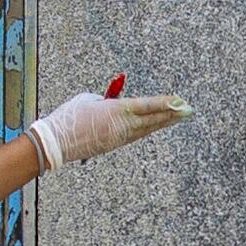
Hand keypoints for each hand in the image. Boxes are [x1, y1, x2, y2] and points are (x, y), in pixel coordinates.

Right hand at [32, 87, 188, 169]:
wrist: (56, 142)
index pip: (146, 105)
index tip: (180, 101)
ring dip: (162, 122)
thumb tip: (115, 104)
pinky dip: (147, 129)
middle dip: (172, 114)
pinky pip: (136, 135)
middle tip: (189, 110)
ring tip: (178, 117)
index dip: (165, 102)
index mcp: (116, 110)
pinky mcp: (114, 145)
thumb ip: (106, 100)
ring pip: (146, 129)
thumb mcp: (89, 100)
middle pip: (153, 119)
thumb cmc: (69, 116)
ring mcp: (119, 137)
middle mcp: (122, 125)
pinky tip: (155, 125)